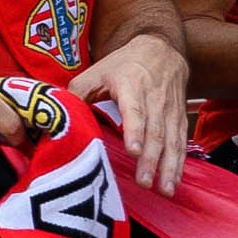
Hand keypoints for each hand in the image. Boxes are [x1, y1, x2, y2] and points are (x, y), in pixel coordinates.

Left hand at [69, 35, 190, 193]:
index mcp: (131, 86)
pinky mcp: (179, 117)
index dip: (135, 130)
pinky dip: (179, 164)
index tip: (133, 151)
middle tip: (144, 182)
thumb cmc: (123, 64)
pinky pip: (180, 142)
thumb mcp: (97, 71)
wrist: (161, 48)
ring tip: (164, 189)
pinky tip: (173, 182)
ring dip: (168, 166)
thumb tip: (57, 116)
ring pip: (171, 140)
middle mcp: (154, 98)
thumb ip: (78, 93)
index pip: (134, 110)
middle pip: (155, 131)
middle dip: (151, 159)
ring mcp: (170, 109)